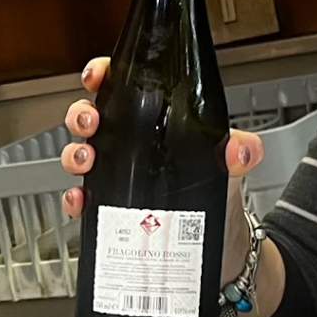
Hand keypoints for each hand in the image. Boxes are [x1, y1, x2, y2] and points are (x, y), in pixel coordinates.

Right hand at [59, 57, 265, 279]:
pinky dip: (75, 198)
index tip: (99, 75)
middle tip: (92, 120)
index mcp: (153, 123)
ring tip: (88, 160)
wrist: (216, 241)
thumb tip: (240, 150)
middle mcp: (128, 146)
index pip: (122, 89)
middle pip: (91, 118)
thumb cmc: (215, 192)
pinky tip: (83, 199)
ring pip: (81, 155)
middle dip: (82, 114)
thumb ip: (240, 152)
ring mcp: (116, 176)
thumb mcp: (229, 166)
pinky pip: (83, 199)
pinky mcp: (109, 208)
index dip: (103, 76)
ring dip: (76, 154)